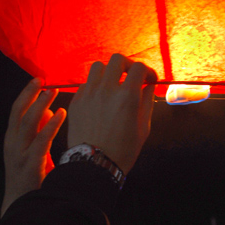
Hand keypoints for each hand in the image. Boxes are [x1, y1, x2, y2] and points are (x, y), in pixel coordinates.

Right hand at [2, 78, 65, 215]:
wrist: (22, 207)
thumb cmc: (31, 178)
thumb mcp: (32, 151)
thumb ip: (39, 131)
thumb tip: (48, 110)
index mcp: (12, 139)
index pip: (16, 110)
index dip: (26, 93)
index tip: (37, 80)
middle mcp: (12, 144)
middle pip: (18, 112)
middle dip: (30, 94)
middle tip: (44, 80)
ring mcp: (19, 155)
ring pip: (27, 123)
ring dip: (40, 105)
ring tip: (52, 92)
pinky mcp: (30, 165)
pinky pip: (41, 141)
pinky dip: (50, 125)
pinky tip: (61, 113)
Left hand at [67, 54, 156, 173]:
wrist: (93, 164)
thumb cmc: (123, 150)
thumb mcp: (143, 128)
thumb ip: (146, 102)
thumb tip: (147, 86)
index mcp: (127, 96)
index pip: (138, 68)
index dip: (147, 71)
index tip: (149, 80)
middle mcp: (106, 90)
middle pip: (117, 60)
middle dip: (128, 65)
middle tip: (131, 76)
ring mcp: (89, 94)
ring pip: (98, 67)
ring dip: (109, 72)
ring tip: (113, 84)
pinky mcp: (76, 101)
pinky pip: (86, 83)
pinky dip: (95, 86)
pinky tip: (99, 98)